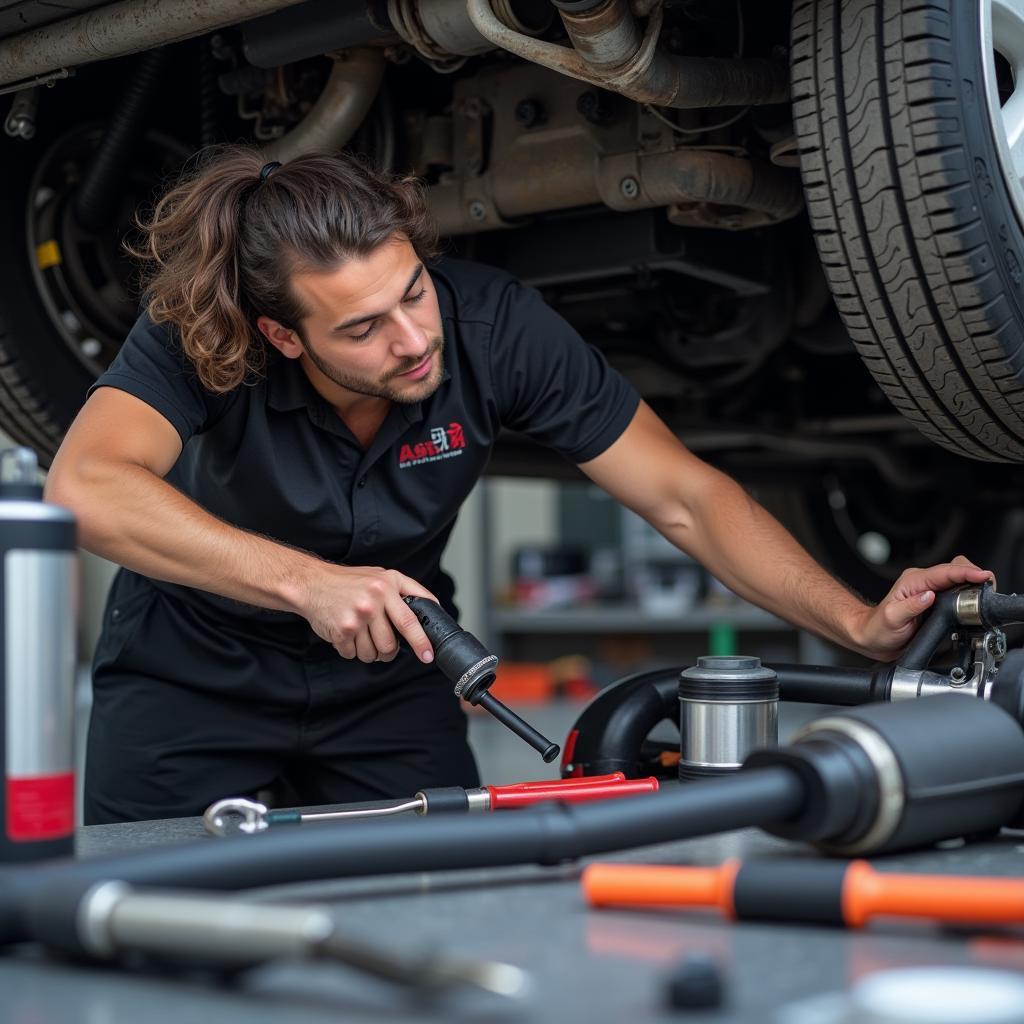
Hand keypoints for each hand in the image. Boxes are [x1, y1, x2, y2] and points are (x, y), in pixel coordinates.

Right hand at [299, 565, 438, 663]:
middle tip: (383, 646)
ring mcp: (356, 617)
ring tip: (361, 636)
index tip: (428, 656)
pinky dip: (350, 650)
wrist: (312, 583)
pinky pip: (353, 654)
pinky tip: (346, 634)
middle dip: (388, 652)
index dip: (421, 642)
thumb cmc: (349, 581)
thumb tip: (434, 607)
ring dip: (369, 652)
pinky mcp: (340, 631)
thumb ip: (409, 590)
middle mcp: (372, 602)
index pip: (409, 620)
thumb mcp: (383, 576)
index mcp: (387, 587)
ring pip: (372, 653)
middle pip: (390, 644)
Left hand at [853, 555, 993, 660]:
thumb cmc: (878, 628)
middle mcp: (923, 582)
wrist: (874, 638)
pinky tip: (975, 601)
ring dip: (973, 583)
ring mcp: (930, 590)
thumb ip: (909, 607)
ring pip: (958, 578)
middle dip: (973, 574)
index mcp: (913, 582)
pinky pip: (957, 590)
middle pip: (954, 569)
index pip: (944, 572)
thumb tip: (928, 596)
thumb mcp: (891, 619)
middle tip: (987, 587)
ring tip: (984, 595)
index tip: (982, 576)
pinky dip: (969, 592)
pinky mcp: (936, 599)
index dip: (965, 572)